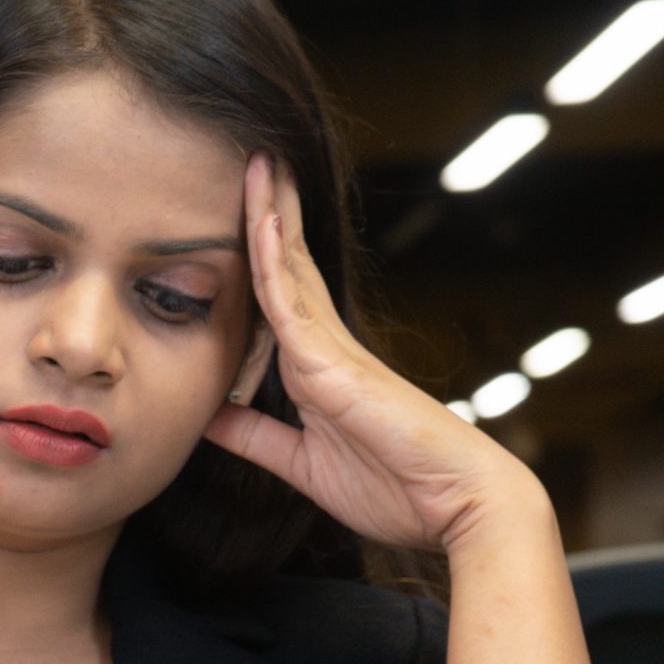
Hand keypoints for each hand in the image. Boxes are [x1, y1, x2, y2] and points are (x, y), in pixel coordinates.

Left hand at [201, 154, 539, 554]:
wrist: (457, 505)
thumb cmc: (395, 487)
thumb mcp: (300, 465)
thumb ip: (255, 439)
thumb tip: (207, 418)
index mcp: (316, 368)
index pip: (276, 296)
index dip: (257, 251)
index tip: (236, 210)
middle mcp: (324, 347)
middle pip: (285, 265)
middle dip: (266, 212)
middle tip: (250, 158)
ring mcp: (331, 349)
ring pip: (288, 269)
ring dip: (269, 214)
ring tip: (255, 162)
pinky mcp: (334, 365)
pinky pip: (294, 305)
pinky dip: (273, 261)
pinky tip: (258, 223)